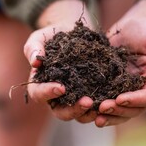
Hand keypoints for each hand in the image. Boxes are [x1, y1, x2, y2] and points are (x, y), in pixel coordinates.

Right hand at [24, 0, 97, 122]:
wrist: (72, 31)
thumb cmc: (51, 35)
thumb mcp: (39, 38)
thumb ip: (34, 48)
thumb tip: (34, 62)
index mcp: (40, 85)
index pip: (39, 94)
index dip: (48, 93)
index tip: (61, 87)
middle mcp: (56, 96)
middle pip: (60, 111)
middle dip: (73, 109)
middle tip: (86, 101)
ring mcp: (74, 96)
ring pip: (78, 114)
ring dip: (88, 113)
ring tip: (100, 105)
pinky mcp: (90, 92)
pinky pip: (95, 105)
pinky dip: (101, 105)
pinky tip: (111, 101)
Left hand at [95, 0, 145, 126]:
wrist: (131, 28)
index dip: (134, 100)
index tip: (120, 99)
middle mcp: (141, 91)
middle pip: (132, 109)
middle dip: (118, 111)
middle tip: (102, 108)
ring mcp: (125, 91)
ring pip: (118, 110)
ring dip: (107, 116)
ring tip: (93, 117)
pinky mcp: (110, 87)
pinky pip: (105, 100)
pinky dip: (96, 108)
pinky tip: (84, 109)